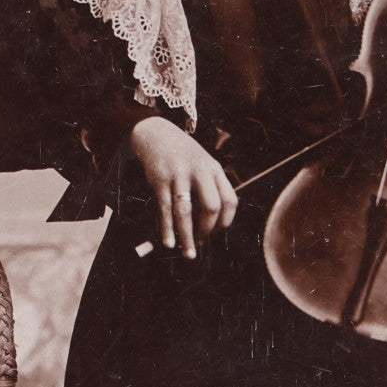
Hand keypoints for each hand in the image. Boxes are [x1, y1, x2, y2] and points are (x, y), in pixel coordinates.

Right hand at [127, 117, 237, 258]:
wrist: (156, 133)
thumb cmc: (182, 154)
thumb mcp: (203, 163)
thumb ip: (210, 186)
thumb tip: (210, 222)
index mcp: (214, 169)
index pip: (230, 200)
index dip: (226, 221)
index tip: (216, 233)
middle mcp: (200, 171)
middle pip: (211, 206)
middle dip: (207, 230)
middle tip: (200, 243)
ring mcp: (179, 175)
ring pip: (186, 211)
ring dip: (187, 236)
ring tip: (187, 253)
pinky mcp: (160, 180)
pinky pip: (165, 209)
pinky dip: (167, 228)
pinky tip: (168, 242)